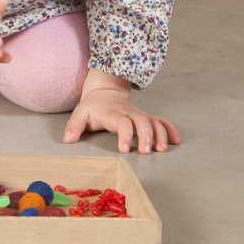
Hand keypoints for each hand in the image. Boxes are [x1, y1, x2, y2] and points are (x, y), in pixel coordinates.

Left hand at [64, 75, 180, 153]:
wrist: (104, 91)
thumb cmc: (92, 107)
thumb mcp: (80, 114)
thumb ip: (74, 126)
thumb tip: (67, 140)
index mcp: (112, 113)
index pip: (122, 122)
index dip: (124, 135)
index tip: (124, 150)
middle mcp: (128, 113)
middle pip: (142, 121)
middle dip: (146, 136)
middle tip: (146, 152)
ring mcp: (139, 114)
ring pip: (154, 121)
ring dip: (160, 134)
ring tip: (162, 149)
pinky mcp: (146, 117)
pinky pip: (161, 120)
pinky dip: (170, 129)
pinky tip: (176, 141)